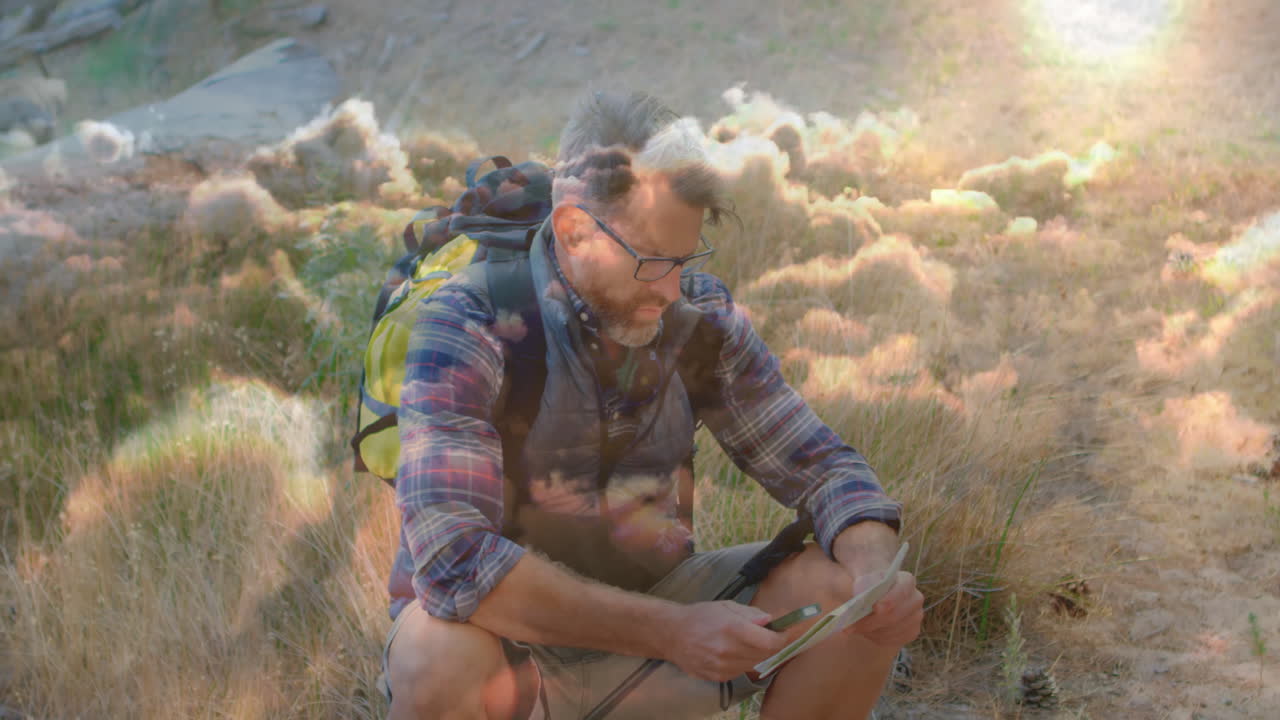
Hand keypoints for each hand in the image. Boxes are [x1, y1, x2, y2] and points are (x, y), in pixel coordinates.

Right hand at [664, 601, 791, 681]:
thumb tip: (771, 621)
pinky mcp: (718, 677)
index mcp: (732, 629)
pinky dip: (745, 661)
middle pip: (766, 654)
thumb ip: (751, 614)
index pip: (771, 641)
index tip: (792, 633)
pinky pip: (741, 671)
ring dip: (760, 654)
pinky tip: (736, 651)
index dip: (785, 638)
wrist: (672, 634)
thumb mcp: (726, 606)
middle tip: (778, 636)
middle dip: (775, 645)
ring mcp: (723, 667)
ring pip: (755, 664)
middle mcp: (729, 650)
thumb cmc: (700, 615)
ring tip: (752, 641)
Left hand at [847, 570, 923, 646]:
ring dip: (870, 630)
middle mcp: (915, 598)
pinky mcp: (911, 632)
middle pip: (895, 615)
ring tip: (855, 626)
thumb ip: (860, 584)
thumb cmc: (865, 584)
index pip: (902, 590)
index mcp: (906, 580)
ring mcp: (915, 617)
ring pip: (891, 630)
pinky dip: (875, 637)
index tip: (874, 607)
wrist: (871, 595)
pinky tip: (867, 630)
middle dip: (870, 621)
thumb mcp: (859, 578)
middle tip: (850, 625)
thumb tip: (861, 594)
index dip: (889, 600)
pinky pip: (892, 640)